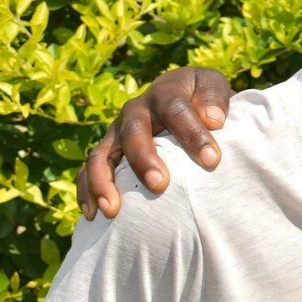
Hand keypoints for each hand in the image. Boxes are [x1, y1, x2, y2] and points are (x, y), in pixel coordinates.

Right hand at [76, 68, 233, 219]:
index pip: (176, 110)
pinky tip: (92, 215)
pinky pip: (88, 170)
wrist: (182, 95)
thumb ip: (215, 99)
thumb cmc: (203, 99)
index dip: (192, 134)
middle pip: (133, 132)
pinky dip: (86, 190)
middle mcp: (136, 111)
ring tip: (112, 209)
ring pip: (101, 154)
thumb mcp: (213, 87)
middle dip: (144, 159)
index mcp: (165, 93)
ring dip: (103, 181)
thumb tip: (213, 120)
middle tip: (159, 184)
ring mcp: (117, 131)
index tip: (211, 159)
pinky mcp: (107, 150)